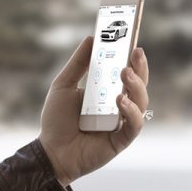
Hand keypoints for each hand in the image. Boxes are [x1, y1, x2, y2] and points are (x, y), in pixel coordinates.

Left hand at [38, 35, 149, 186]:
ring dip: (136, 86)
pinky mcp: (121, 140)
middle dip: (140, 68)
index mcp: (108, 91)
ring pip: (141, 102)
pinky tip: (120, 101)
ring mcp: (122, 123)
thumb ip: (78, 64)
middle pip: (139, 84)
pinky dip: (131, 111)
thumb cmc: (57, 120)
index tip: (134, 40)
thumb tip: (91, 38)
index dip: (133, 57)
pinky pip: (134, 125)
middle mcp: (119, 106)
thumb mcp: (63, 85)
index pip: (127, 71)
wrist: (50, 152)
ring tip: (125, 73)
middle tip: (135, 52)